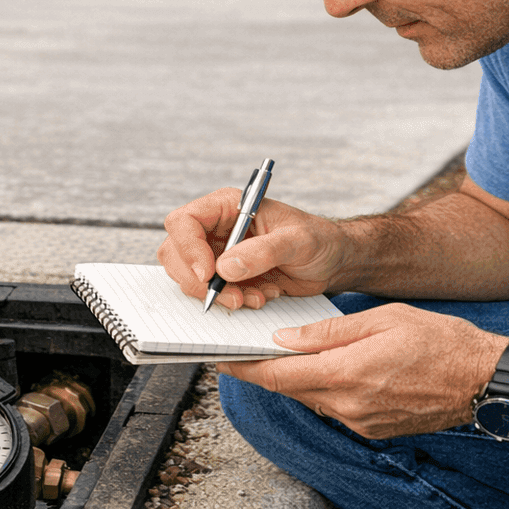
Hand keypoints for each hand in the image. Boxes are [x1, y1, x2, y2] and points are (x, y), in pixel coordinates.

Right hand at [158, 187, 348, 309]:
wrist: (333, 262)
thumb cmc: (319, 239)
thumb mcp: (298, 241)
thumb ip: (264, 251)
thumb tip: (225, 267)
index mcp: (228, 207)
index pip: (184, 221)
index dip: (188, 248)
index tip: (209, 274)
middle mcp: (217, 230)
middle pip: (175, 253)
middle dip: (199, 281)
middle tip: (232, 297)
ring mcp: (218, 255)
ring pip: (190, 278)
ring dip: (219, 295)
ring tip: (256, 297)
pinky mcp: (227, 278)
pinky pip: (212, 294)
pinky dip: (232, 302)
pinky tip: (262, 297)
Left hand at [220, 303, 508, 437]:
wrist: (484, 381)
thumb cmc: (440, 341)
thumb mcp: (383, 319)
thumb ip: (328, 334)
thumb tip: (284, 339)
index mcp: (347, 374)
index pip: (278, 375)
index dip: (244, 368)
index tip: (220, 358)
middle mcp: (349, 407)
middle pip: (290, 389)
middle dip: (265, 370)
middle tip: (244, 349)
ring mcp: (361, 423)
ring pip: (313, 398)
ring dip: (297, 379)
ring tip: (287, 354)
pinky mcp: (374, 429)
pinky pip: (336, 407)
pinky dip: (325, 388)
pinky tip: (331, 369)